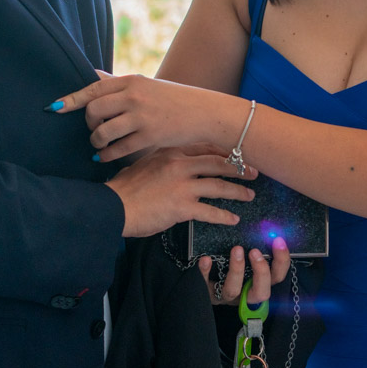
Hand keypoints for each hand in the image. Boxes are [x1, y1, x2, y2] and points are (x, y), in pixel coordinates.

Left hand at [54, 74, 224, 161]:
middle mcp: (135, 97)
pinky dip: (107, 156)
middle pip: (94, 111)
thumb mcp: (147, 85)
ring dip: (96, 141)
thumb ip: (118, 83)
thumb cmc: (173, 99)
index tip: (54, 108)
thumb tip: (90, 75)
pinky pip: (118, 149)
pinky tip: (104, 157)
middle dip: (88, 124)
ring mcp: (142, 118)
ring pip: (103, 132)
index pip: (94, 88)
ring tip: (98, 145)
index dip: (71, 99)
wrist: (204, 113)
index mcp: (132, 81)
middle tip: (93, 129)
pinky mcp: (150, 137)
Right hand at [106, 149, 255, 237]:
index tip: (239, 154)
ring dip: (237, 192)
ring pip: (219, 186)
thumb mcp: (144, 163)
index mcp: (171, 152)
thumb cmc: (124, 188)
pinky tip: (233, 220)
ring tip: (249, 196)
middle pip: (218, 163)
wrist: (112, 206)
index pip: (205, 147)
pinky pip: (209, 211)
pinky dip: (224, 216)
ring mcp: (182, 185)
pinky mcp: (182, 207)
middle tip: (255, 172)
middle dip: (240, 168)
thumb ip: (164, 161)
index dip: (225, 151)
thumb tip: (177, 163)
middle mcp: (180, 165)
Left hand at [199, 236, 290, 306]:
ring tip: (236, 249)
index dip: (281, 262)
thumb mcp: (247, 263)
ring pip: (233, 290)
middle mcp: (245, 294)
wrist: (205, 284)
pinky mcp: (207, 295)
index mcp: (259, 285)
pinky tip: (206, 259)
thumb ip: (258, 252)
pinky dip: (205, 273)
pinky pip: (204, 287)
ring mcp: (226, 296)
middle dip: (261, 272)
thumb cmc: (231, 269)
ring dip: (236, 269)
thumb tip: (268, 231)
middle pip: (261, 293)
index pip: (277, 278)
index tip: (278, 241)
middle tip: (255, 251)